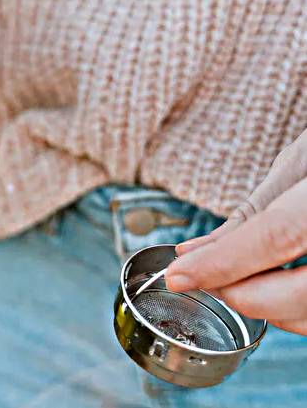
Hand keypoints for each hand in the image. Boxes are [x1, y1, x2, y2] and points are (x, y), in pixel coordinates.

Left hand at [166, 131, 306, 334]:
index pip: (275, 237)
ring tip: (229, 280)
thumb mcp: (299, 163)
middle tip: (202, 279)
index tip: (179, 275)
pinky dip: (291, 308)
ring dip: (266, 307)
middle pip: (300, 294)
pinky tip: (267, 287)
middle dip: (241, 293)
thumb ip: (252, 214)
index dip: (221, 262)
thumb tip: (195, 251)